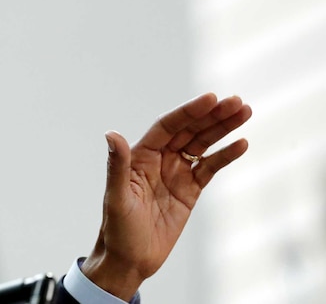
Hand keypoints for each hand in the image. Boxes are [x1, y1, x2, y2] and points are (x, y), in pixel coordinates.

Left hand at [81, 93, 250, 300]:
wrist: (129, 259)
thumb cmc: (116, 229)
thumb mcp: (117, 197)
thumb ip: (118, 165)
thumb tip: (112, 134)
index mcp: (140, 156)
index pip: (168, 126)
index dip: (189, 112)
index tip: (211, 98)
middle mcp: (159, 160)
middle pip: (189, 130)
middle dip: (212, 115)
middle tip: (237, 101)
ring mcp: (176, 174)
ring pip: (202, 144)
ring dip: (223, 129)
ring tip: (245, 111)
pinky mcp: (189, 191)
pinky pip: (210, 168)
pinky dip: (225, 155)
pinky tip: (241, 143)